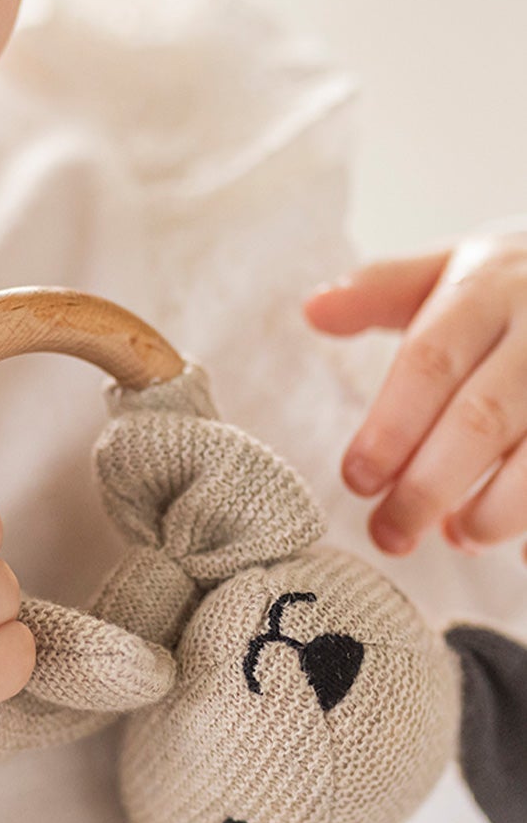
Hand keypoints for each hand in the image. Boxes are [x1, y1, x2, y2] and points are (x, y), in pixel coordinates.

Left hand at [303, 226, 526, 557]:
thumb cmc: (522, 287)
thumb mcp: (459, 268)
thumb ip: (386, 289)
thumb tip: (315, 308)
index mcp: (490, 288)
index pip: (431, 360)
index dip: (391, 426)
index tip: (358, 481)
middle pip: (481, 416)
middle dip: (428, 485)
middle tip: (389, 534)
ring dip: (497, 510)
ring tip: (459, 536)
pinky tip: (524, 553)